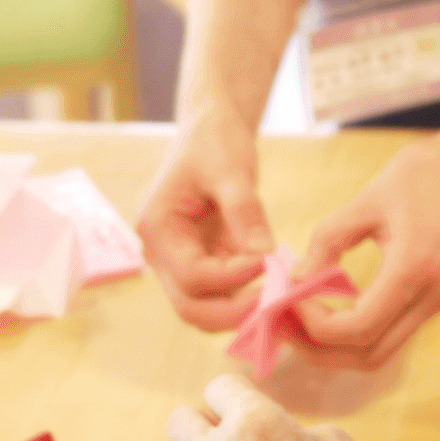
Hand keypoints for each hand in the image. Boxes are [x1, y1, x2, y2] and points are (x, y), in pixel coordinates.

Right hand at [139, 108, 275, 330]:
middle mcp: (163, 254)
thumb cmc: (214, 141)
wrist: (211, 129)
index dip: (232, 277)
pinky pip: (224, 293)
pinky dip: (248, 294)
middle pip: (191, 307)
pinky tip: (278, 282)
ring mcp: (182, 261)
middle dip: (233, 311)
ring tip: (281, 293)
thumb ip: (244, 211)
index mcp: (157, 229)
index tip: (269, 261)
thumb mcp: (230, 169)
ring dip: (241, 309)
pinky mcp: (205, 261)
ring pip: (206, 308)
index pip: (192, 276)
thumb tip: (264, 254)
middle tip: (277, 299)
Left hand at [290, 134, 439, 369]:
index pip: (358, 327)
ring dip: (335, 347)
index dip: (314, 323)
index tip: (288, 296)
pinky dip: (355, 333)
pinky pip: (389, 334)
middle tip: (281, 322)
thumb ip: (328, 241)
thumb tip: (295, 279)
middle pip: (366, 355)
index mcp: (414, 268)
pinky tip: (329, 307)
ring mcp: (436, 302)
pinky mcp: (434, 299)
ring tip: (299, 319)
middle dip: (318, 347)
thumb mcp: (368, 199)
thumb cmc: (425, 174)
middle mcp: (430, 296)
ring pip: (379, 352)